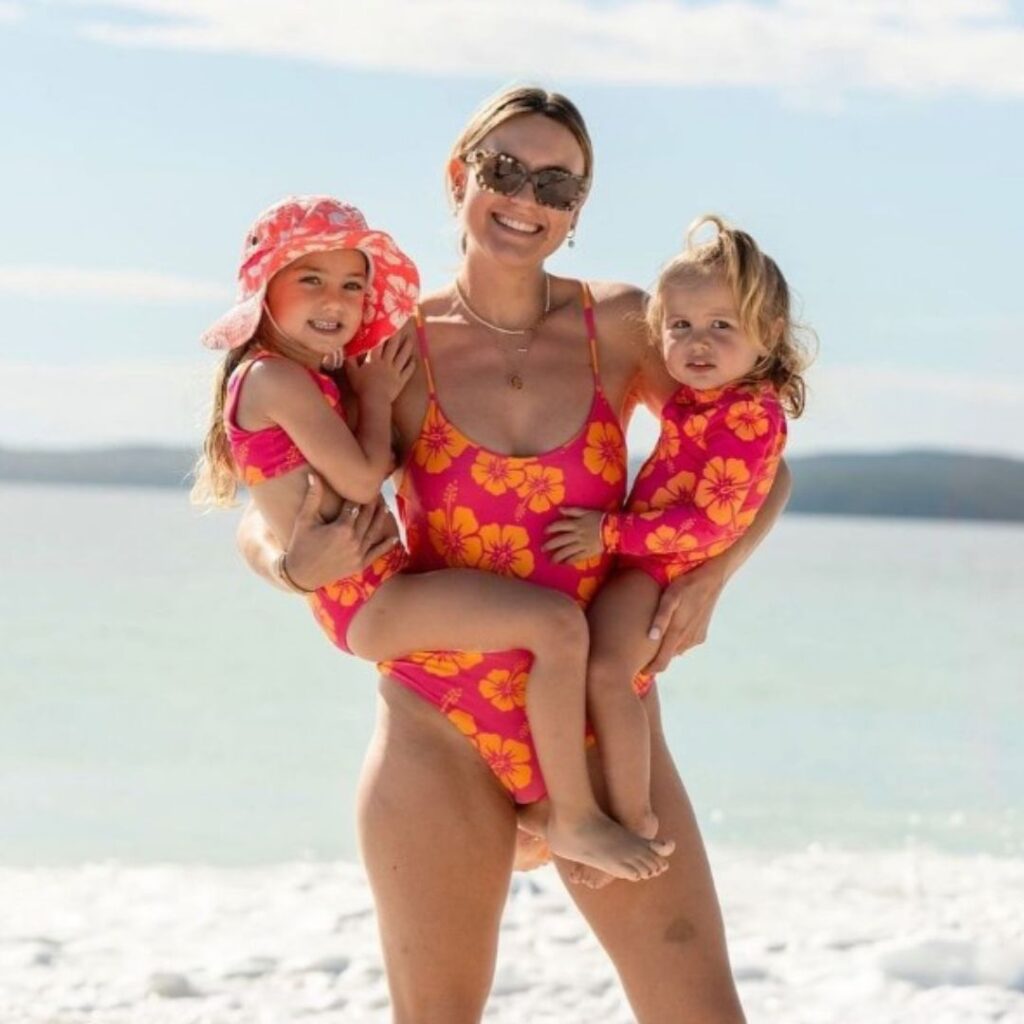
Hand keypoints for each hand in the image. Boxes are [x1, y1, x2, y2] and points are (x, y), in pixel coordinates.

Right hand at [284, 473, 400, 589]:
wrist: (300, 575)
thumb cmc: (300, 545)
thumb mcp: (304, 520)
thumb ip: (313, 497)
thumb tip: (314, 475)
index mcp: (342, 528)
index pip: (354, 506)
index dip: (359, 495)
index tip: (364, 485)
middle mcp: (354, 540)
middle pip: (367, 517)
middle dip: (372, 504)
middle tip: (378, 492)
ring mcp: (358, 553)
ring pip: (373, 532)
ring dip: (381, 518)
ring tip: (385, 506)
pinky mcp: (359, 564)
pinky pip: (376, 553)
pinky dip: (386, 545)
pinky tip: (394, 537)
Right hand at [345, 331, 415, 400]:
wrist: (374, 400)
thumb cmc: (362, 386)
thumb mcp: (351, 372)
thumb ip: (349, 360)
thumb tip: (346, 349)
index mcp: (375, 359)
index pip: (379, 343)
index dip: (382, 333)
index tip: (385, 324)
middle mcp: (387, 362)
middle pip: (393, 347)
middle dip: (397, 336)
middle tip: (401, 327)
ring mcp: (396, 371)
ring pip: (403, 356)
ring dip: (407, 347)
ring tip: (410, 339)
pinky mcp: (401, 380)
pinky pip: (408, 371)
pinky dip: (411, 365)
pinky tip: (414, 359)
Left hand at [542, 508, 604, 563]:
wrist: (614, 530)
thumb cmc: (601, 519)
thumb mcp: (586, 511)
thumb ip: (573, 511)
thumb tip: (559, 509)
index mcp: (576, 524)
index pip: (560, 525)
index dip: (552, 528)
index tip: (545, 532)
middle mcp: (577, 535)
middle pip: (561, 540)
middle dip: (551, 545)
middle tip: (543, 549)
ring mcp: (582, 545)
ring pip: (567, 551)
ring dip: (558, 556)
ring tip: (551, 560)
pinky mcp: (588, 552)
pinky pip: (576, 557)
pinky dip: (569, 561)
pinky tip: (564, 563)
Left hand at [644, 557, 726, 673]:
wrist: (712, 577)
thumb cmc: (686, 584)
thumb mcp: (670, 596)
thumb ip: (661, 617)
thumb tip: (651, 637)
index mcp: (678, 632)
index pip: (662, 663)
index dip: (649, 670)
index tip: (637, 671)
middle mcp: (688, 639)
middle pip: (668, 658)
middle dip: (654, 659)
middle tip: (639, 653)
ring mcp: (696, 637)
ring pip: (677, 651)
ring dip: (666, 649)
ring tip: (651, 640)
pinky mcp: (702, 633)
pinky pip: (685, 643)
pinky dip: (676, 641)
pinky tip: (669, 629)